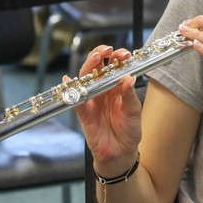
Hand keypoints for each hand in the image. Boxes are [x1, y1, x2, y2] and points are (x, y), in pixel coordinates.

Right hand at [71, 45, 142, 174]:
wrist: (120, 152)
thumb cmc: (129, 130)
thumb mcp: (134, 111)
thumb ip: (130, 95)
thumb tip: (129, 78)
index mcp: (117, 86)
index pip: (115, 66)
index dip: (118, 57)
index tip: (123, 54)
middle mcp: (103, 90)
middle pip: (97, 67)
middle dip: (100, 55)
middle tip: (106, 50)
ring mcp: (92, 99)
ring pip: (86, 79)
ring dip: (88, 67)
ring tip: (94, 58)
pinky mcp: (83, 112)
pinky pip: (74, 100)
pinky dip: (70, 91)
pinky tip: (68, 81)